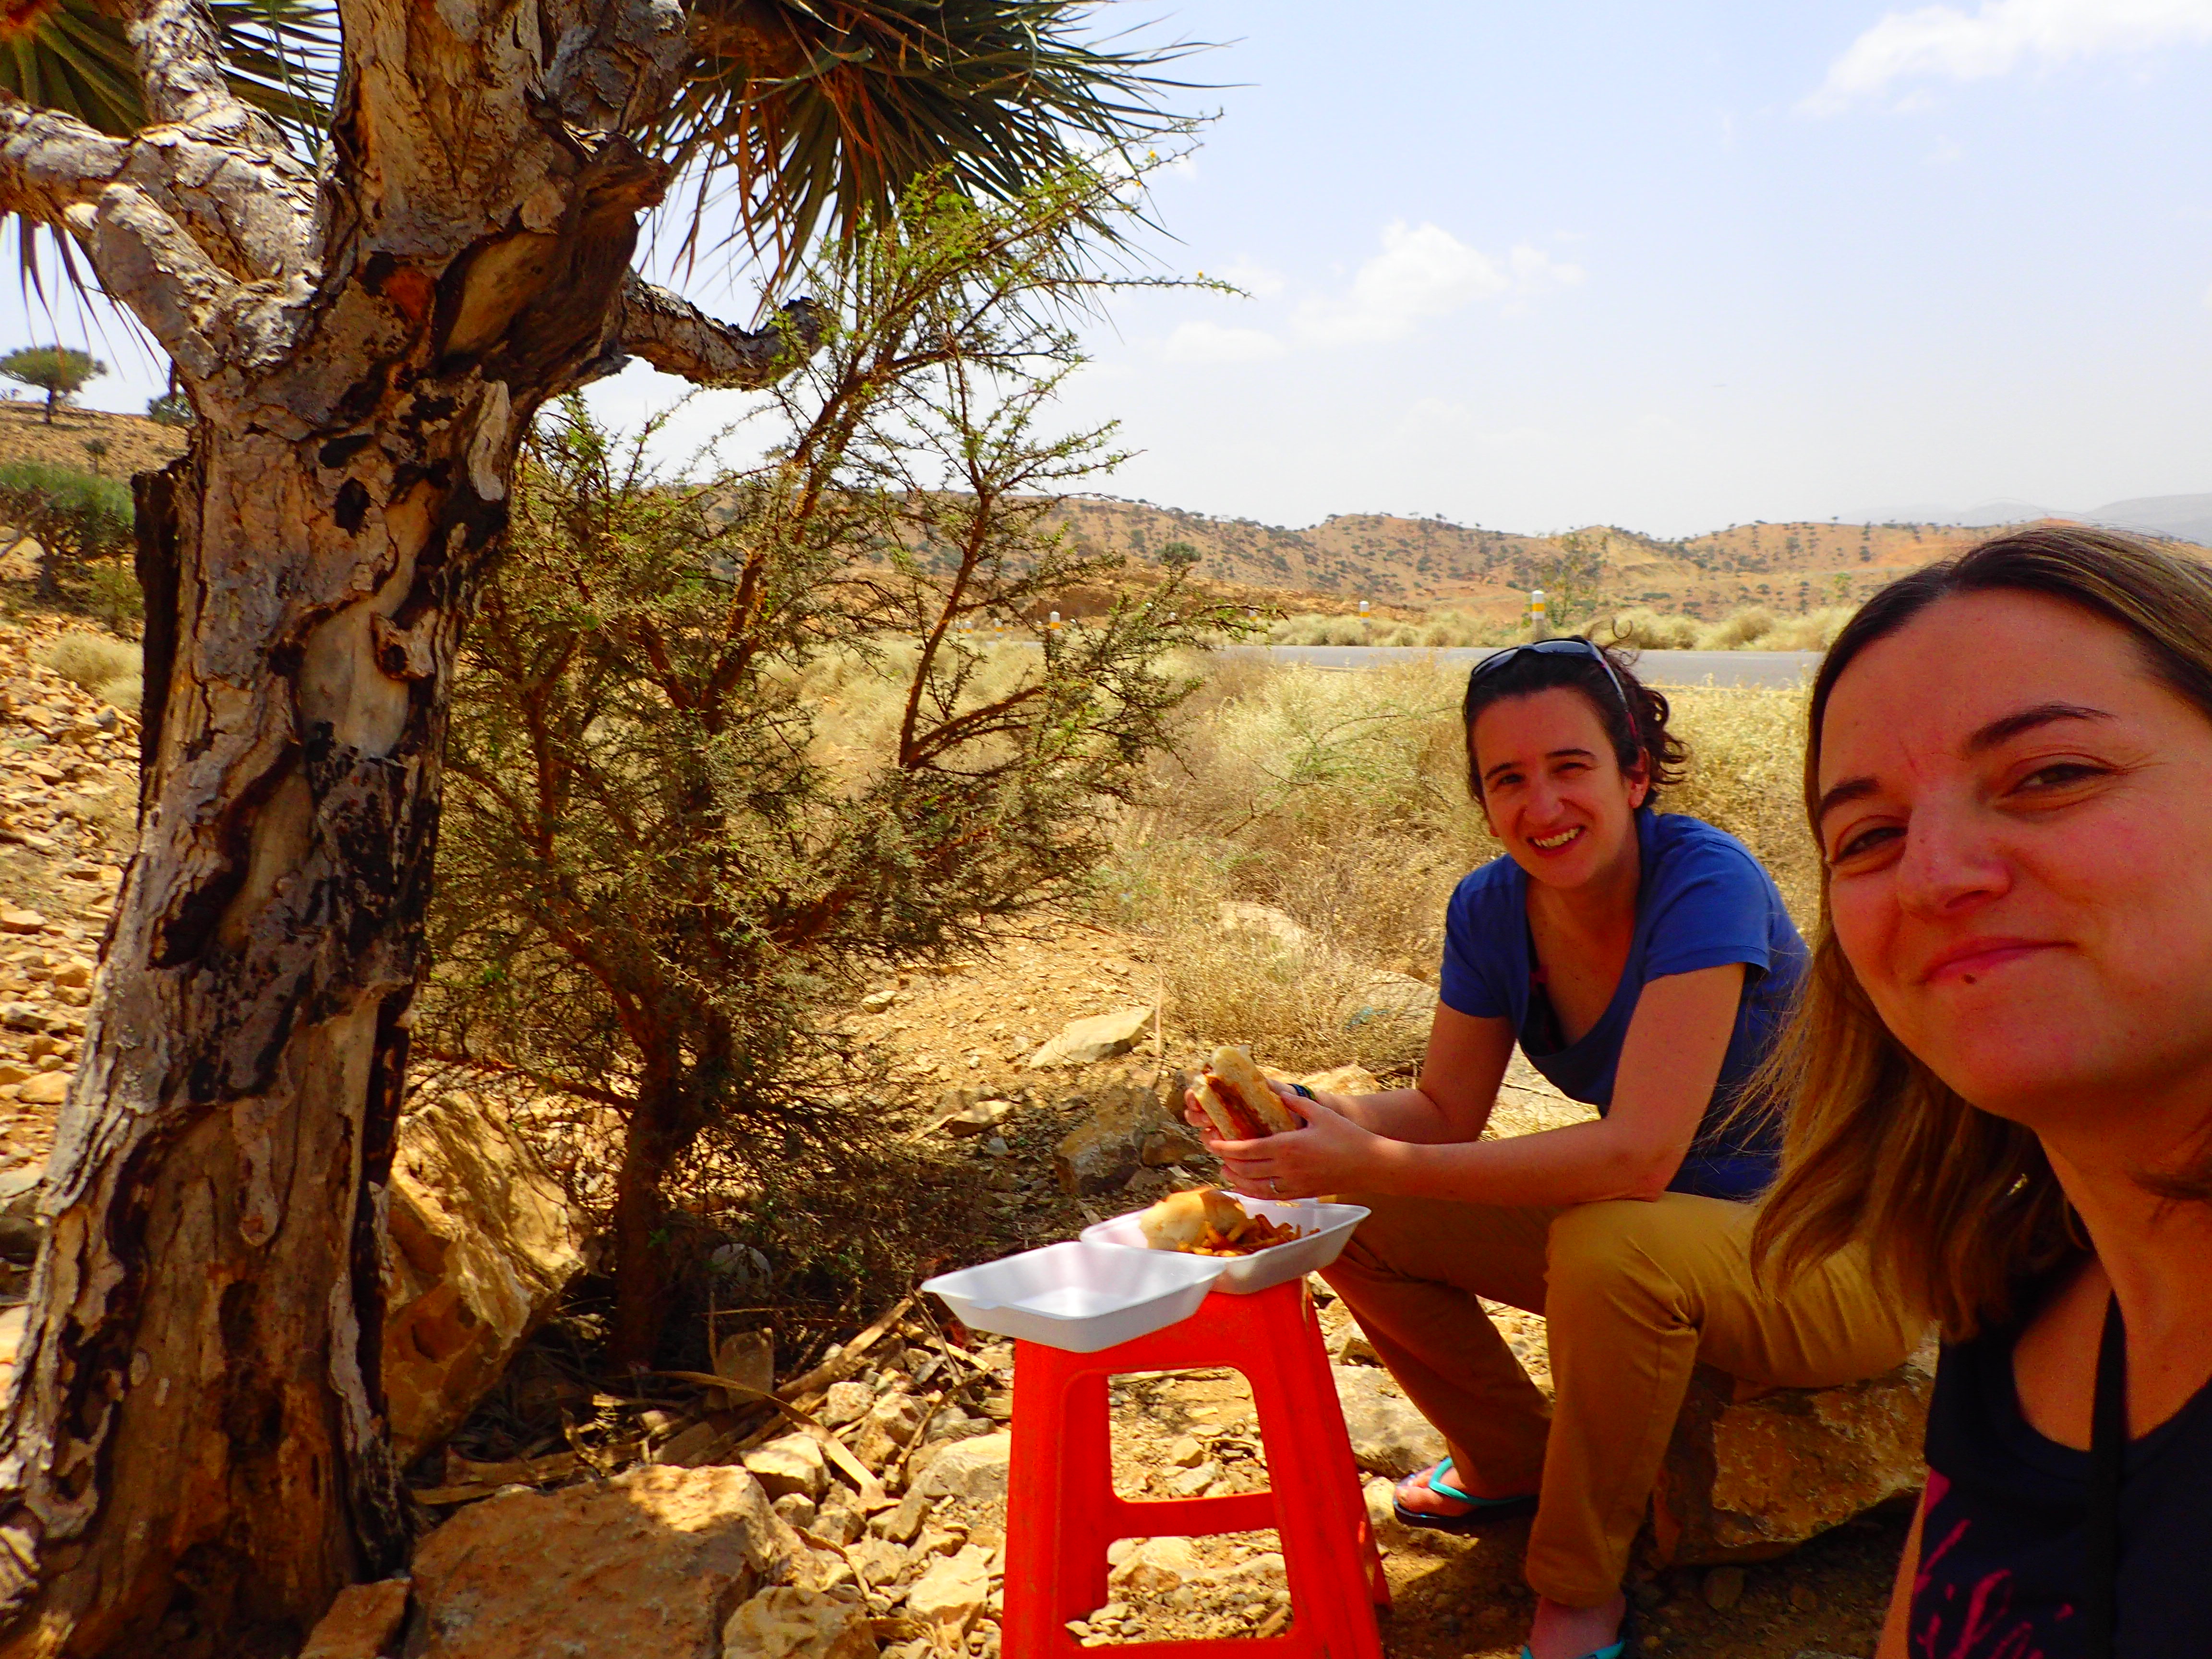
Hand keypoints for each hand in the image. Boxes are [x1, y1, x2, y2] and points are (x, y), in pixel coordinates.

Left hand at [1189, 1082, 1376, 1200]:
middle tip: (1217, 1153)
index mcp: (1288, 1146)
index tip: (1213, 1142)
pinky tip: (1247, 1188)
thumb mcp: (1321, 1113)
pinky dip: (1253, 1193)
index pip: (1246, 1150)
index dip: (1225, 1148)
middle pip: (1245, 1169)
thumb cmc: (1348, 1136)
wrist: (1371, 1165)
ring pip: (1255, 1187)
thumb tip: (1277, 1091)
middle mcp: (1286, 1168)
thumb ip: (1295, 1103)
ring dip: (1236, 1179)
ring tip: (1226, 1170)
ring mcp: (1293, 1184)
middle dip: (1227, 1162)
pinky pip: (1270, 1197)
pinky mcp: (1301, 1194)